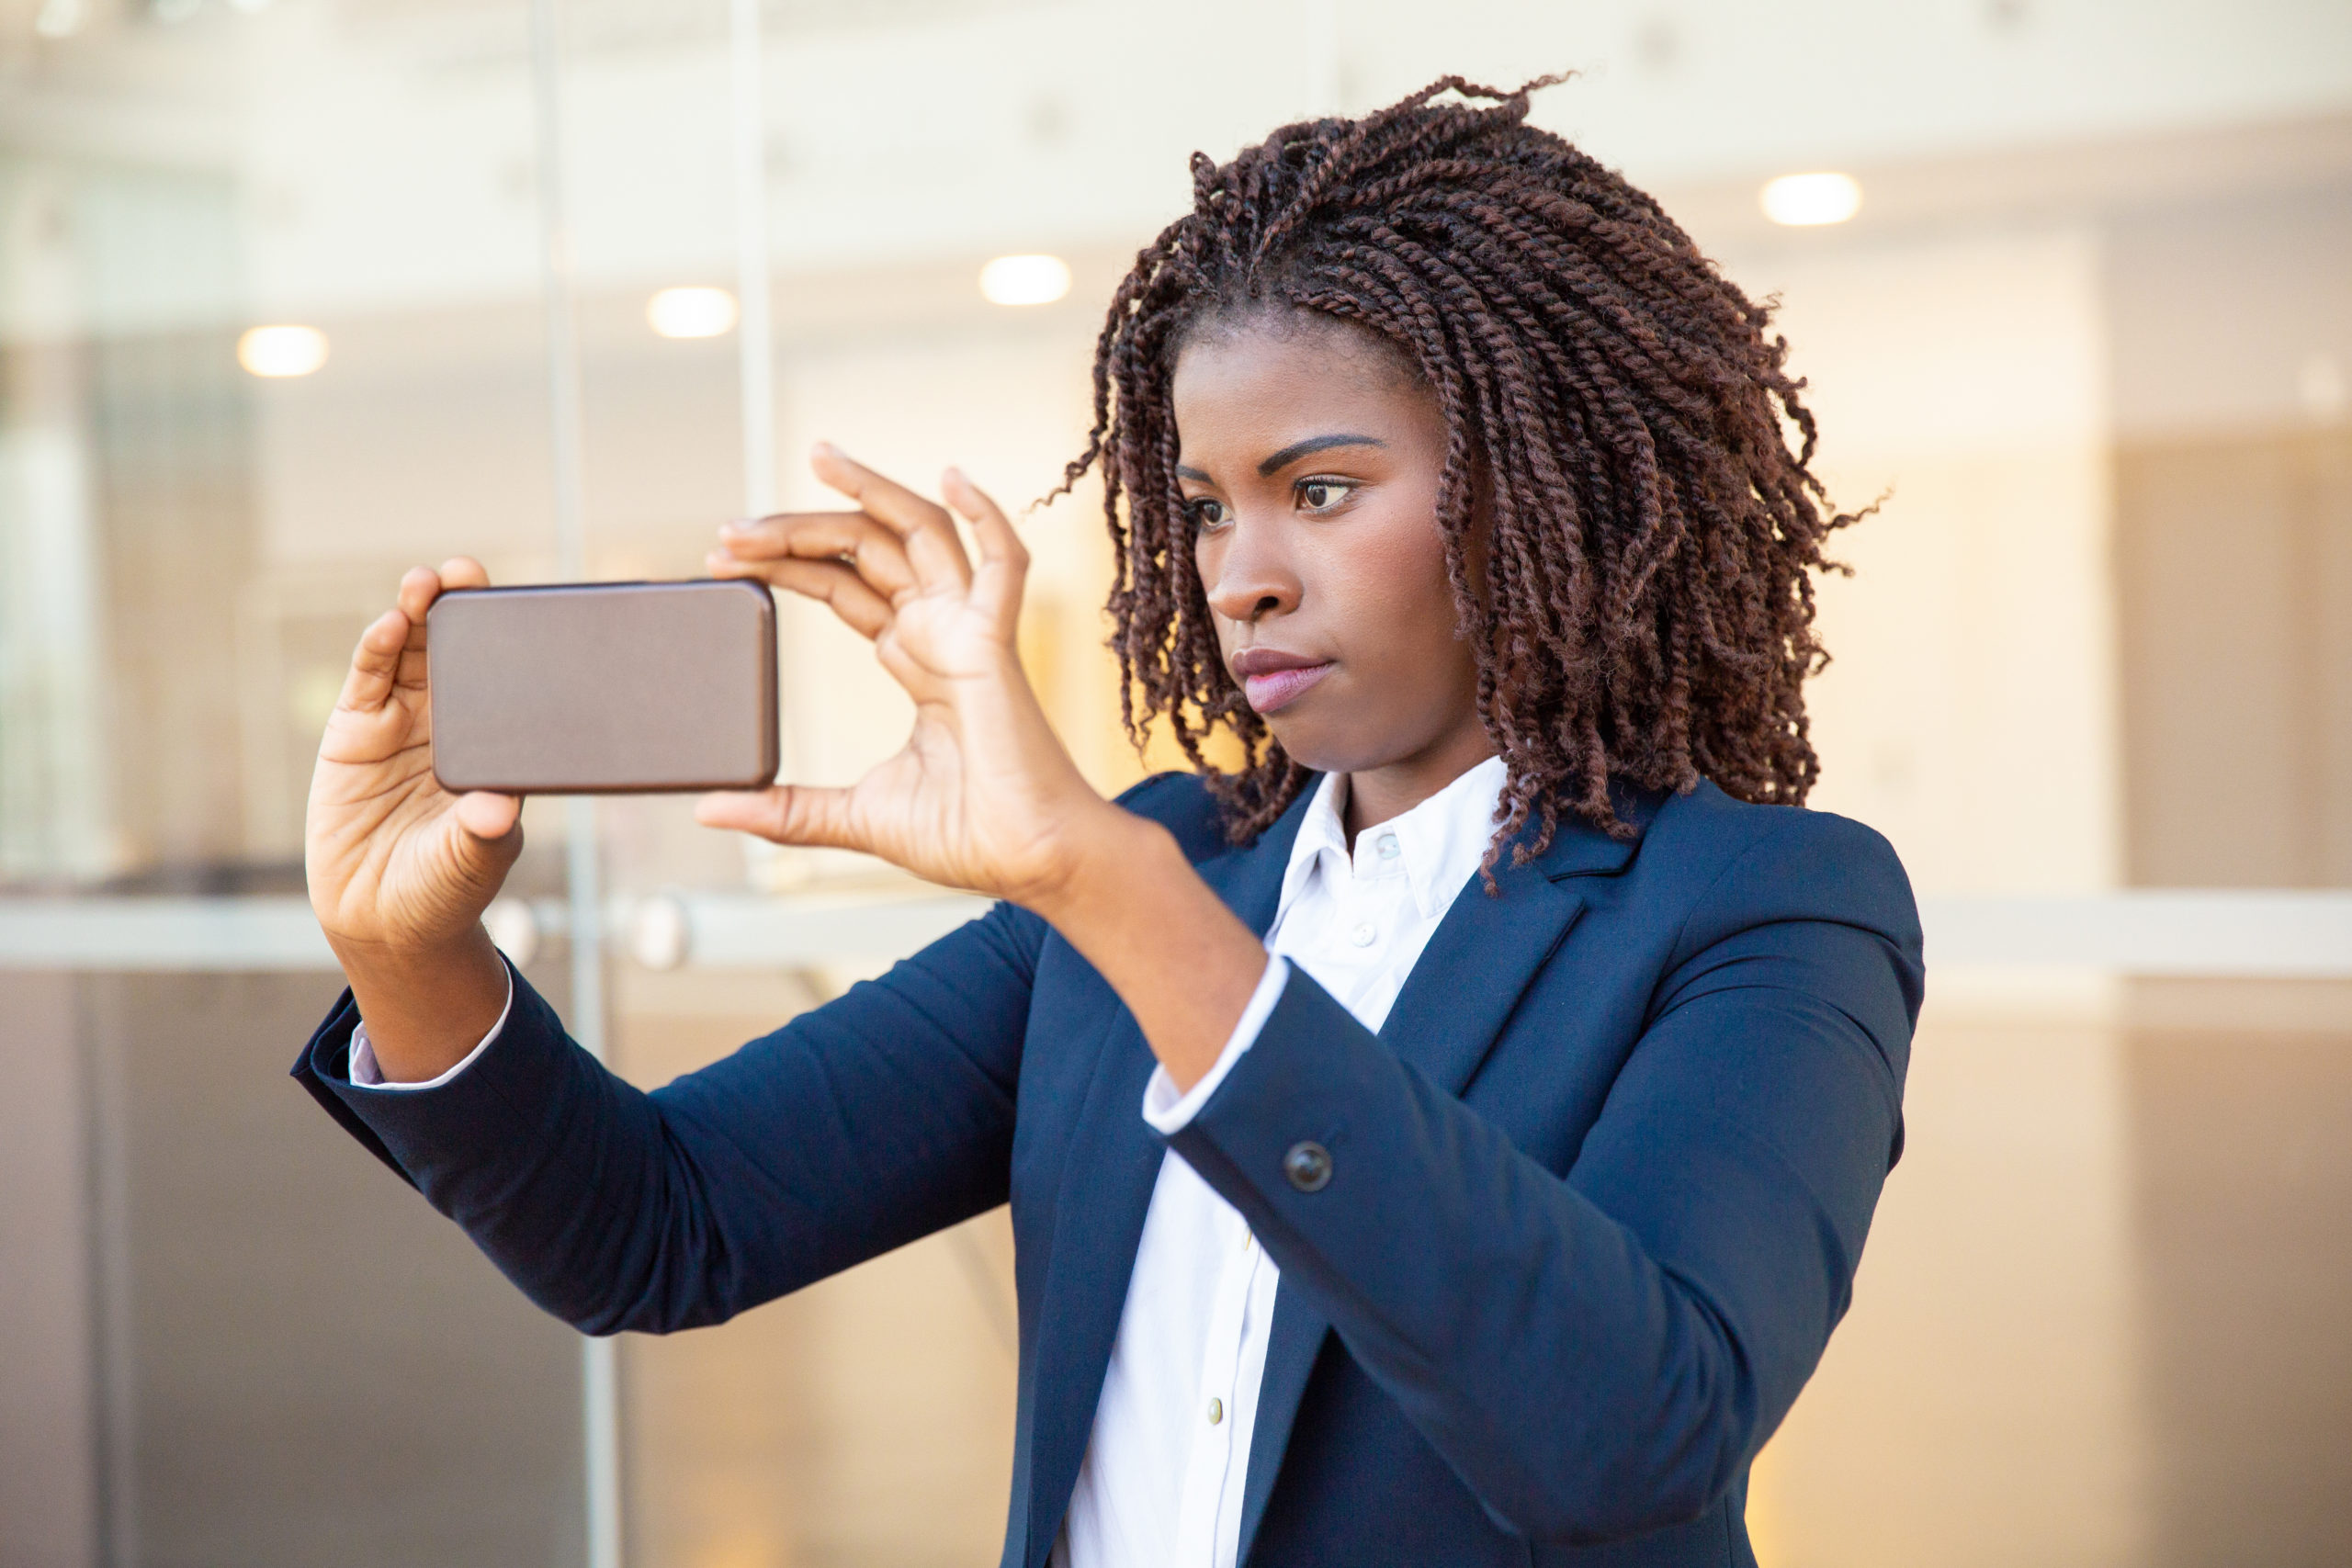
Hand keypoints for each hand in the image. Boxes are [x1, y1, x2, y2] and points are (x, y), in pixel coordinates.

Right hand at [305, 559, 523, 957]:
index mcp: (496, 746)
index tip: (526, 608)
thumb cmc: (444, 889)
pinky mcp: (356, 731)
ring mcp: (404, 723)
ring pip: (413, 653)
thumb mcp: (472, 862)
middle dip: (461, 609)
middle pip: (459, 652)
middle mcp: (453, 725)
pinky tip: (391, 623)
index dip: (512, 641)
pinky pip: (369, 680)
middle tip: (467, 573)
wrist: (383, 920)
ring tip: (425, 583)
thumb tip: (499, 808)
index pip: (509, 681)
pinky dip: (378, 649)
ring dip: (418, 614)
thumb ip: (482, 834)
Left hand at [696, 445, 1125, 909]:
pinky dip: (985, 514)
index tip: (725, 561)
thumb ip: (786, 809)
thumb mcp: (854, 816)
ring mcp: (972, 634)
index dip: (789, 566)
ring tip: (818, 457)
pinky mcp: (997, 646)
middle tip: (733, 528)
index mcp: (917, 663)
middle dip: (800, 528)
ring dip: (870, 491)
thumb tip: (712, 809)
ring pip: (921, 534)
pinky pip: (1003, 564)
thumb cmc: (972, 837)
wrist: (1034, 863)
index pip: (845, 588)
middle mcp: (943, 635)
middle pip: (868, 550)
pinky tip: (952, 475)